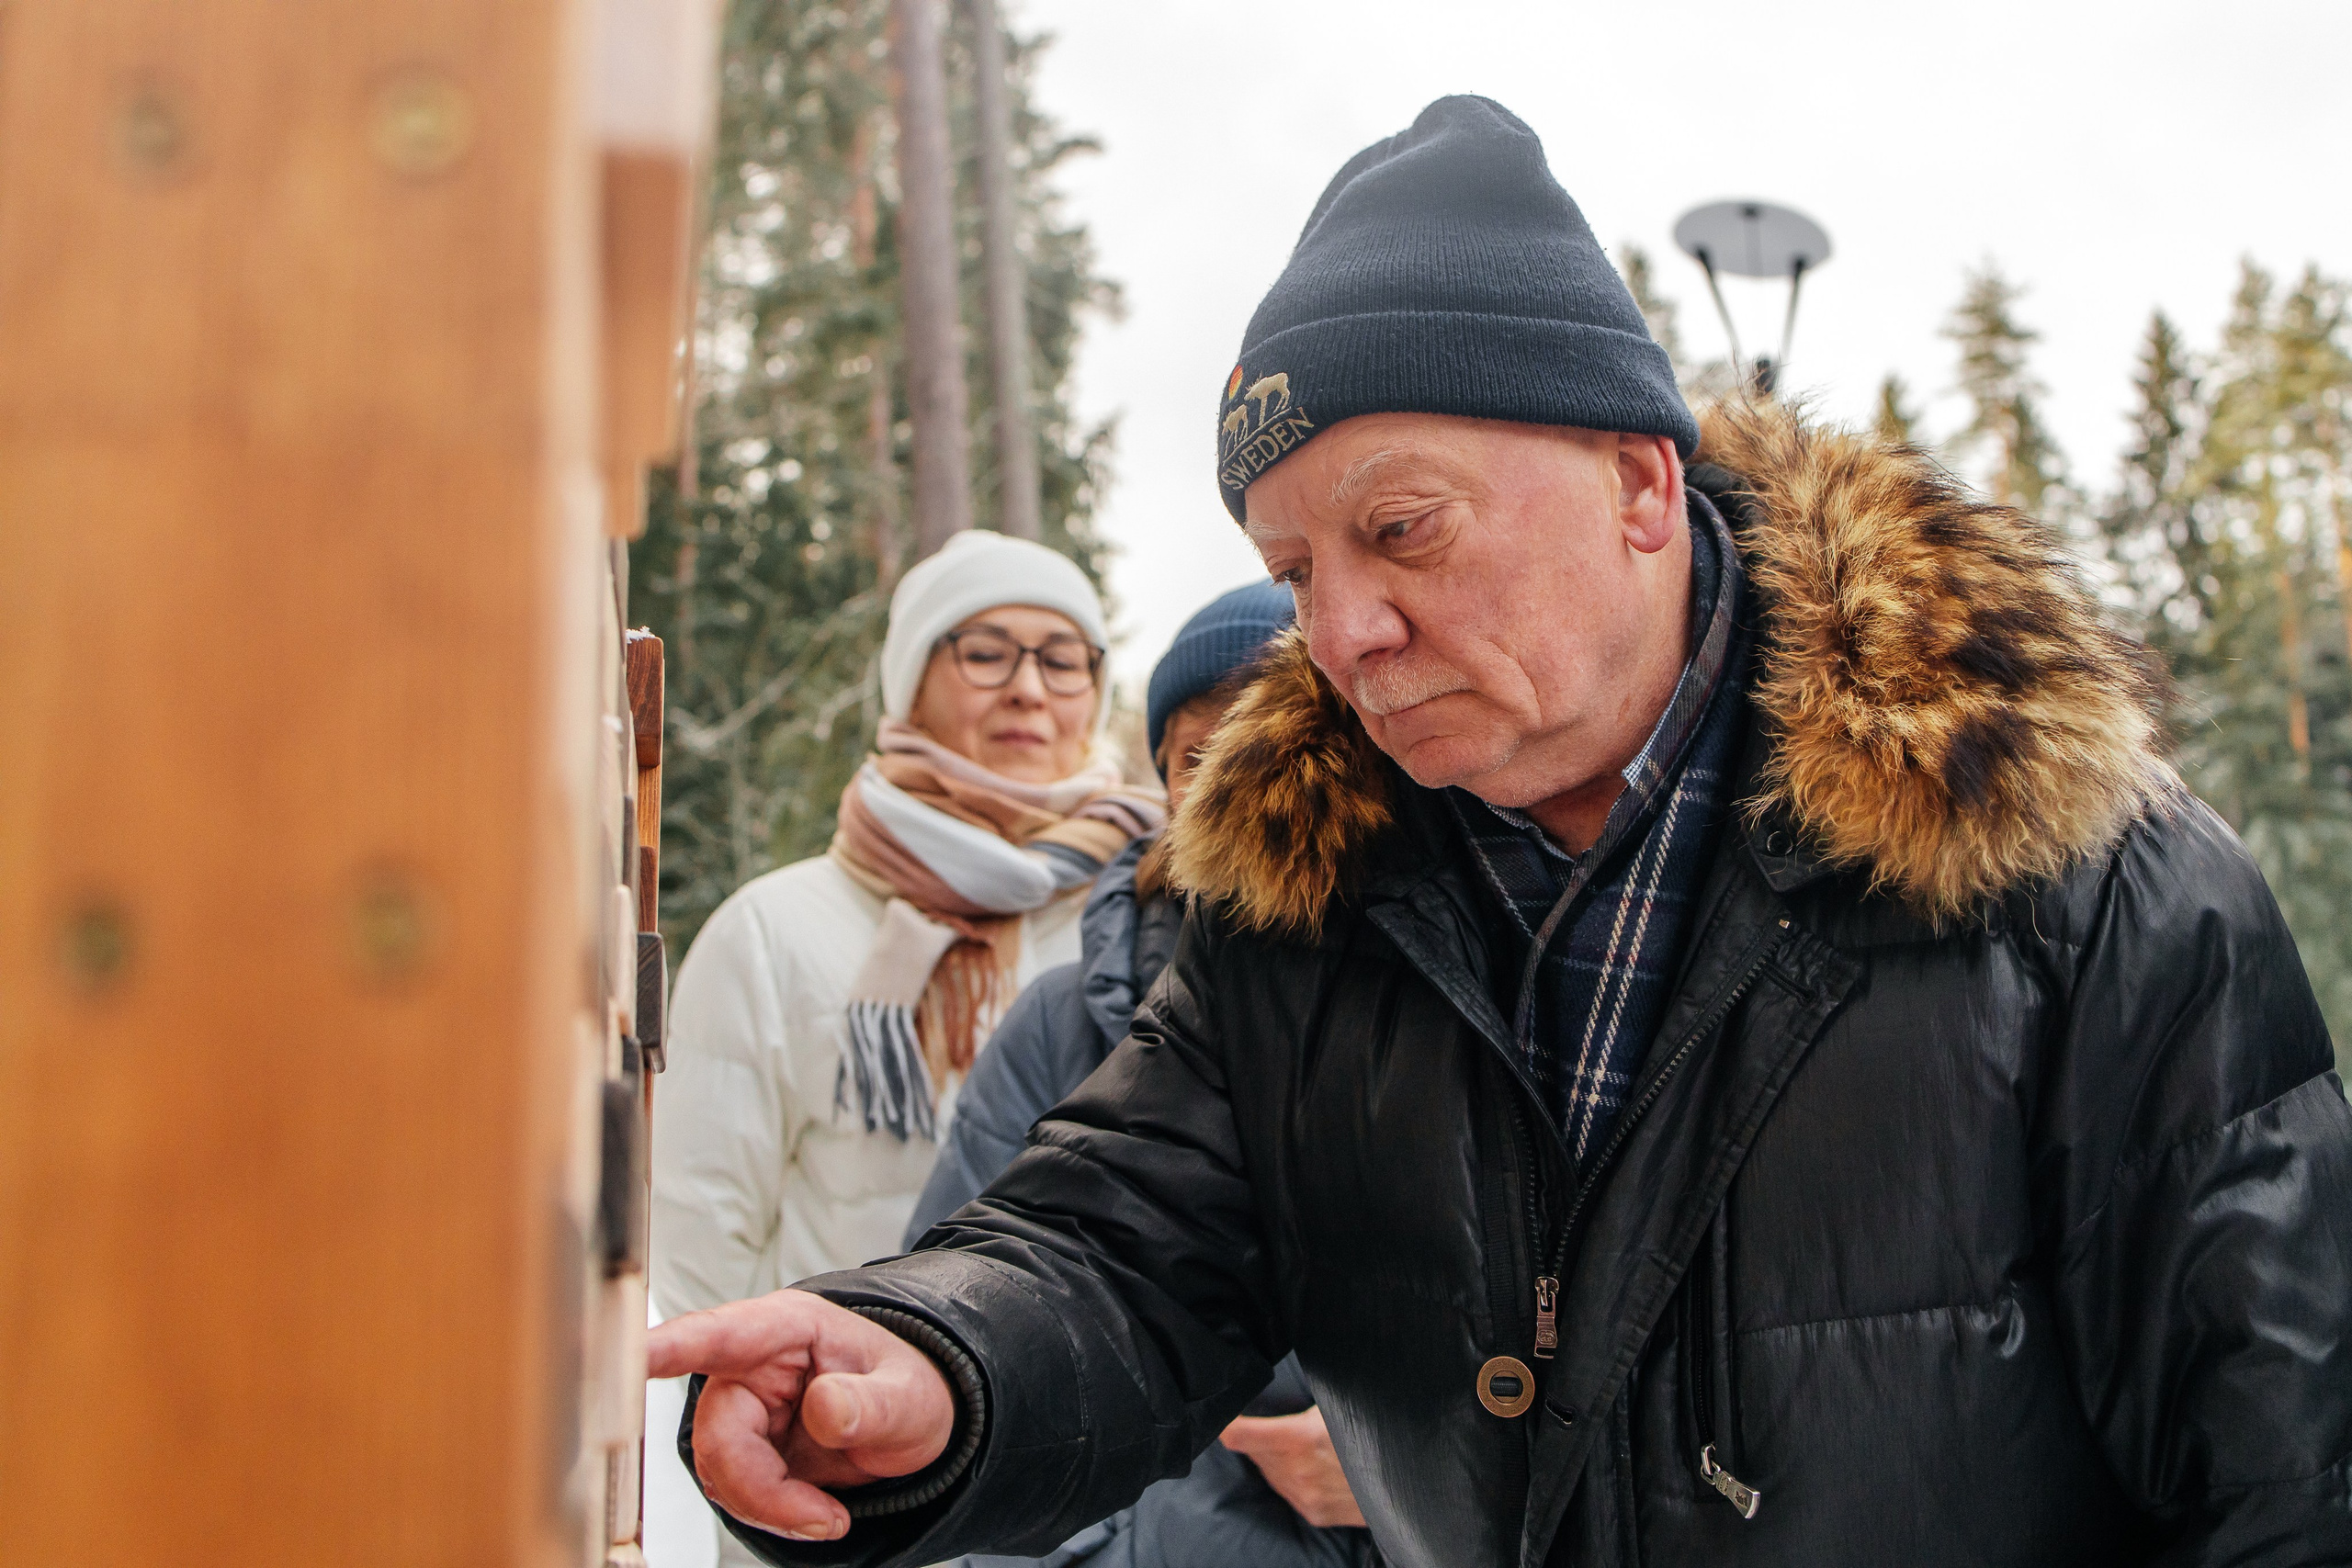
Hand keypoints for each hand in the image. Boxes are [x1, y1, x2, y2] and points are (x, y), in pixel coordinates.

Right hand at [648, 1290, 955, 1542]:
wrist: (912, 1424)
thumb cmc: (910, 1389)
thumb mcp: (911, 1397)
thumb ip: (870, 1404)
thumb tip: (824, 1410)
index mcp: (786, 1328)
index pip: (718, 1335)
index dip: (668, 1347)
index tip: (630, 1356)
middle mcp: (751, 1364)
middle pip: (719, 1432)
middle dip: (764, 1488)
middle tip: (825, 1519)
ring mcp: (742, 1408)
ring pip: (719, 1468)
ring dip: (769, 1505)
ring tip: (829, 1516)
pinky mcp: (741, 1448)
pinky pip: (732, 1489)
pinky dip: (770, 1511)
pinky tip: (814, 1512)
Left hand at [1218, 1405, 1366, 1528]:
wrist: (1398, 1480)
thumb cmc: (1367, 1435)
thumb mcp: (1334, 1408)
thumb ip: (1302, 1407)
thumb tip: (1277, 1392)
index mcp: (1300, 1438)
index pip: (1241, 1436)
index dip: (1226, 1426)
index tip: (1219, 1420)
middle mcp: (1298, 1471)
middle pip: (1255, 1453)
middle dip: (1259, 1439)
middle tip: (1278, 1427)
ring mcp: (1305, 1496)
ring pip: (1270, 1473)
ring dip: (1274, 1460)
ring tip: (1302, 1448)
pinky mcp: (1313, 1513)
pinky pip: (1287, 1492)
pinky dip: (1290, 1479)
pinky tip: (1309, 1469)